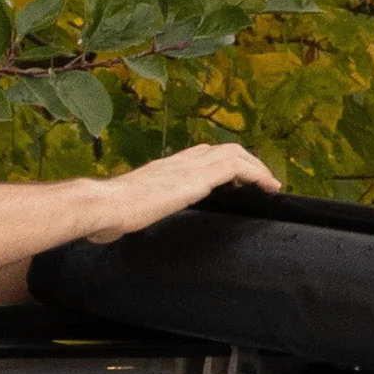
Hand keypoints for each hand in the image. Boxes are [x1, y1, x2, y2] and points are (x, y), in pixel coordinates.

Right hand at [84, 142, 279, 242]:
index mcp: (162, 169)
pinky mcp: (197, 178)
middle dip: (245, 163)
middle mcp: (178, 162)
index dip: (221, 163)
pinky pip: (236, 167)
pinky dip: (257, 173)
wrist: (103, 205)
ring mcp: (188, 167)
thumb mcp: (126, 211)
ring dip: (256, 168)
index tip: (236, 180)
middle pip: (220, 150)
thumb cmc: (107, 214)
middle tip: (261, 182)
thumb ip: (131, 211)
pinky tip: (268, 187)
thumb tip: (120, 224)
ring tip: (270, 184)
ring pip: (233, 153)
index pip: (199, 155)